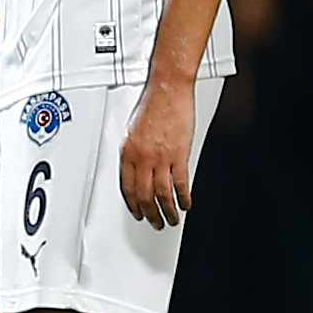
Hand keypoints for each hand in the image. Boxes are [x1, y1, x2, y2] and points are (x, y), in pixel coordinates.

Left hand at [120, 77, 196, 227]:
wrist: (168, 89)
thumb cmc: (153, 104)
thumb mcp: (133, 130)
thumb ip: (134, 152)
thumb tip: (136, 169)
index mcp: (128, 152)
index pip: (127, 188)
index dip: (133, 205)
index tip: (138, 213)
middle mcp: (142, 157)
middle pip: (144, 196)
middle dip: (150, 214)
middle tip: (155, 222)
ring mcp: (161, 158)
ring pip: (162, 195)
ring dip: (168, 211)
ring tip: (172, 219)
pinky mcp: (179, 155)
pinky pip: (180, 184)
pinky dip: (183, 198)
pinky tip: (186, 203)